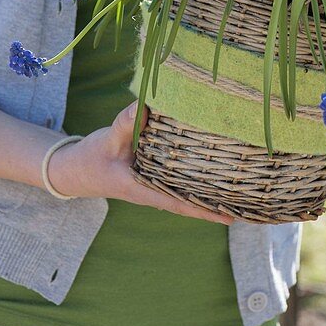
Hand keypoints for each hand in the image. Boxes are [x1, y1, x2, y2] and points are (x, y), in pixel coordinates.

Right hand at [48, 101, 233, 224]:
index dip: (206, 211)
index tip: (232, 217)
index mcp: (145, 189)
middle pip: (191, 199)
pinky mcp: (153, 172)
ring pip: (186, 188)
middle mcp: (155, 189)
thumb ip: (125, 126)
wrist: (75, 169)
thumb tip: (143, 108)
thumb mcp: (108, 141)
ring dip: (209, 189)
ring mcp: (155, 182)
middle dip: (217, 201)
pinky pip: (178, 177)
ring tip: (240, 188)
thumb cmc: (92, 158)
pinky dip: (195, 175)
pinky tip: (212, 169)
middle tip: (249, 202)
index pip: (181, 203)